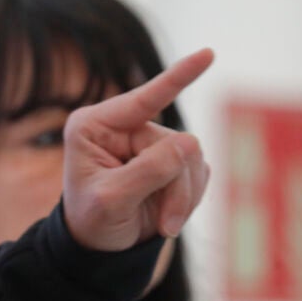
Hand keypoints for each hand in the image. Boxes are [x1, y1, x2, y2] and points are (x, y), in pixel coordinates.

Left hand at [63, 48, 213, 250]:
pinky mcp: (170, 160)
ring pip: (193, 159)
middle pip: (176, 143)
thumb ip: (147, 171)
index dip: (178, 77)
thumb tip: (189, 142)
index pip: (142, 99)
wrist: (99, 247)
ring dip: (184, 197)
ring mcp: (148, 142)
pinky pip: (200, 172)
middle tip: (165, 222)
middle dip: (176, 186)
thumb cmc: (92, 221)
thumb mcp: (111, 200)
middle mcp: (122, 127)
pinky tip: (169, 214)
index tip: (209, 53)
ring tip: (164, 223)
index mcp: (95, 125)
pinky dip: (190, 199)